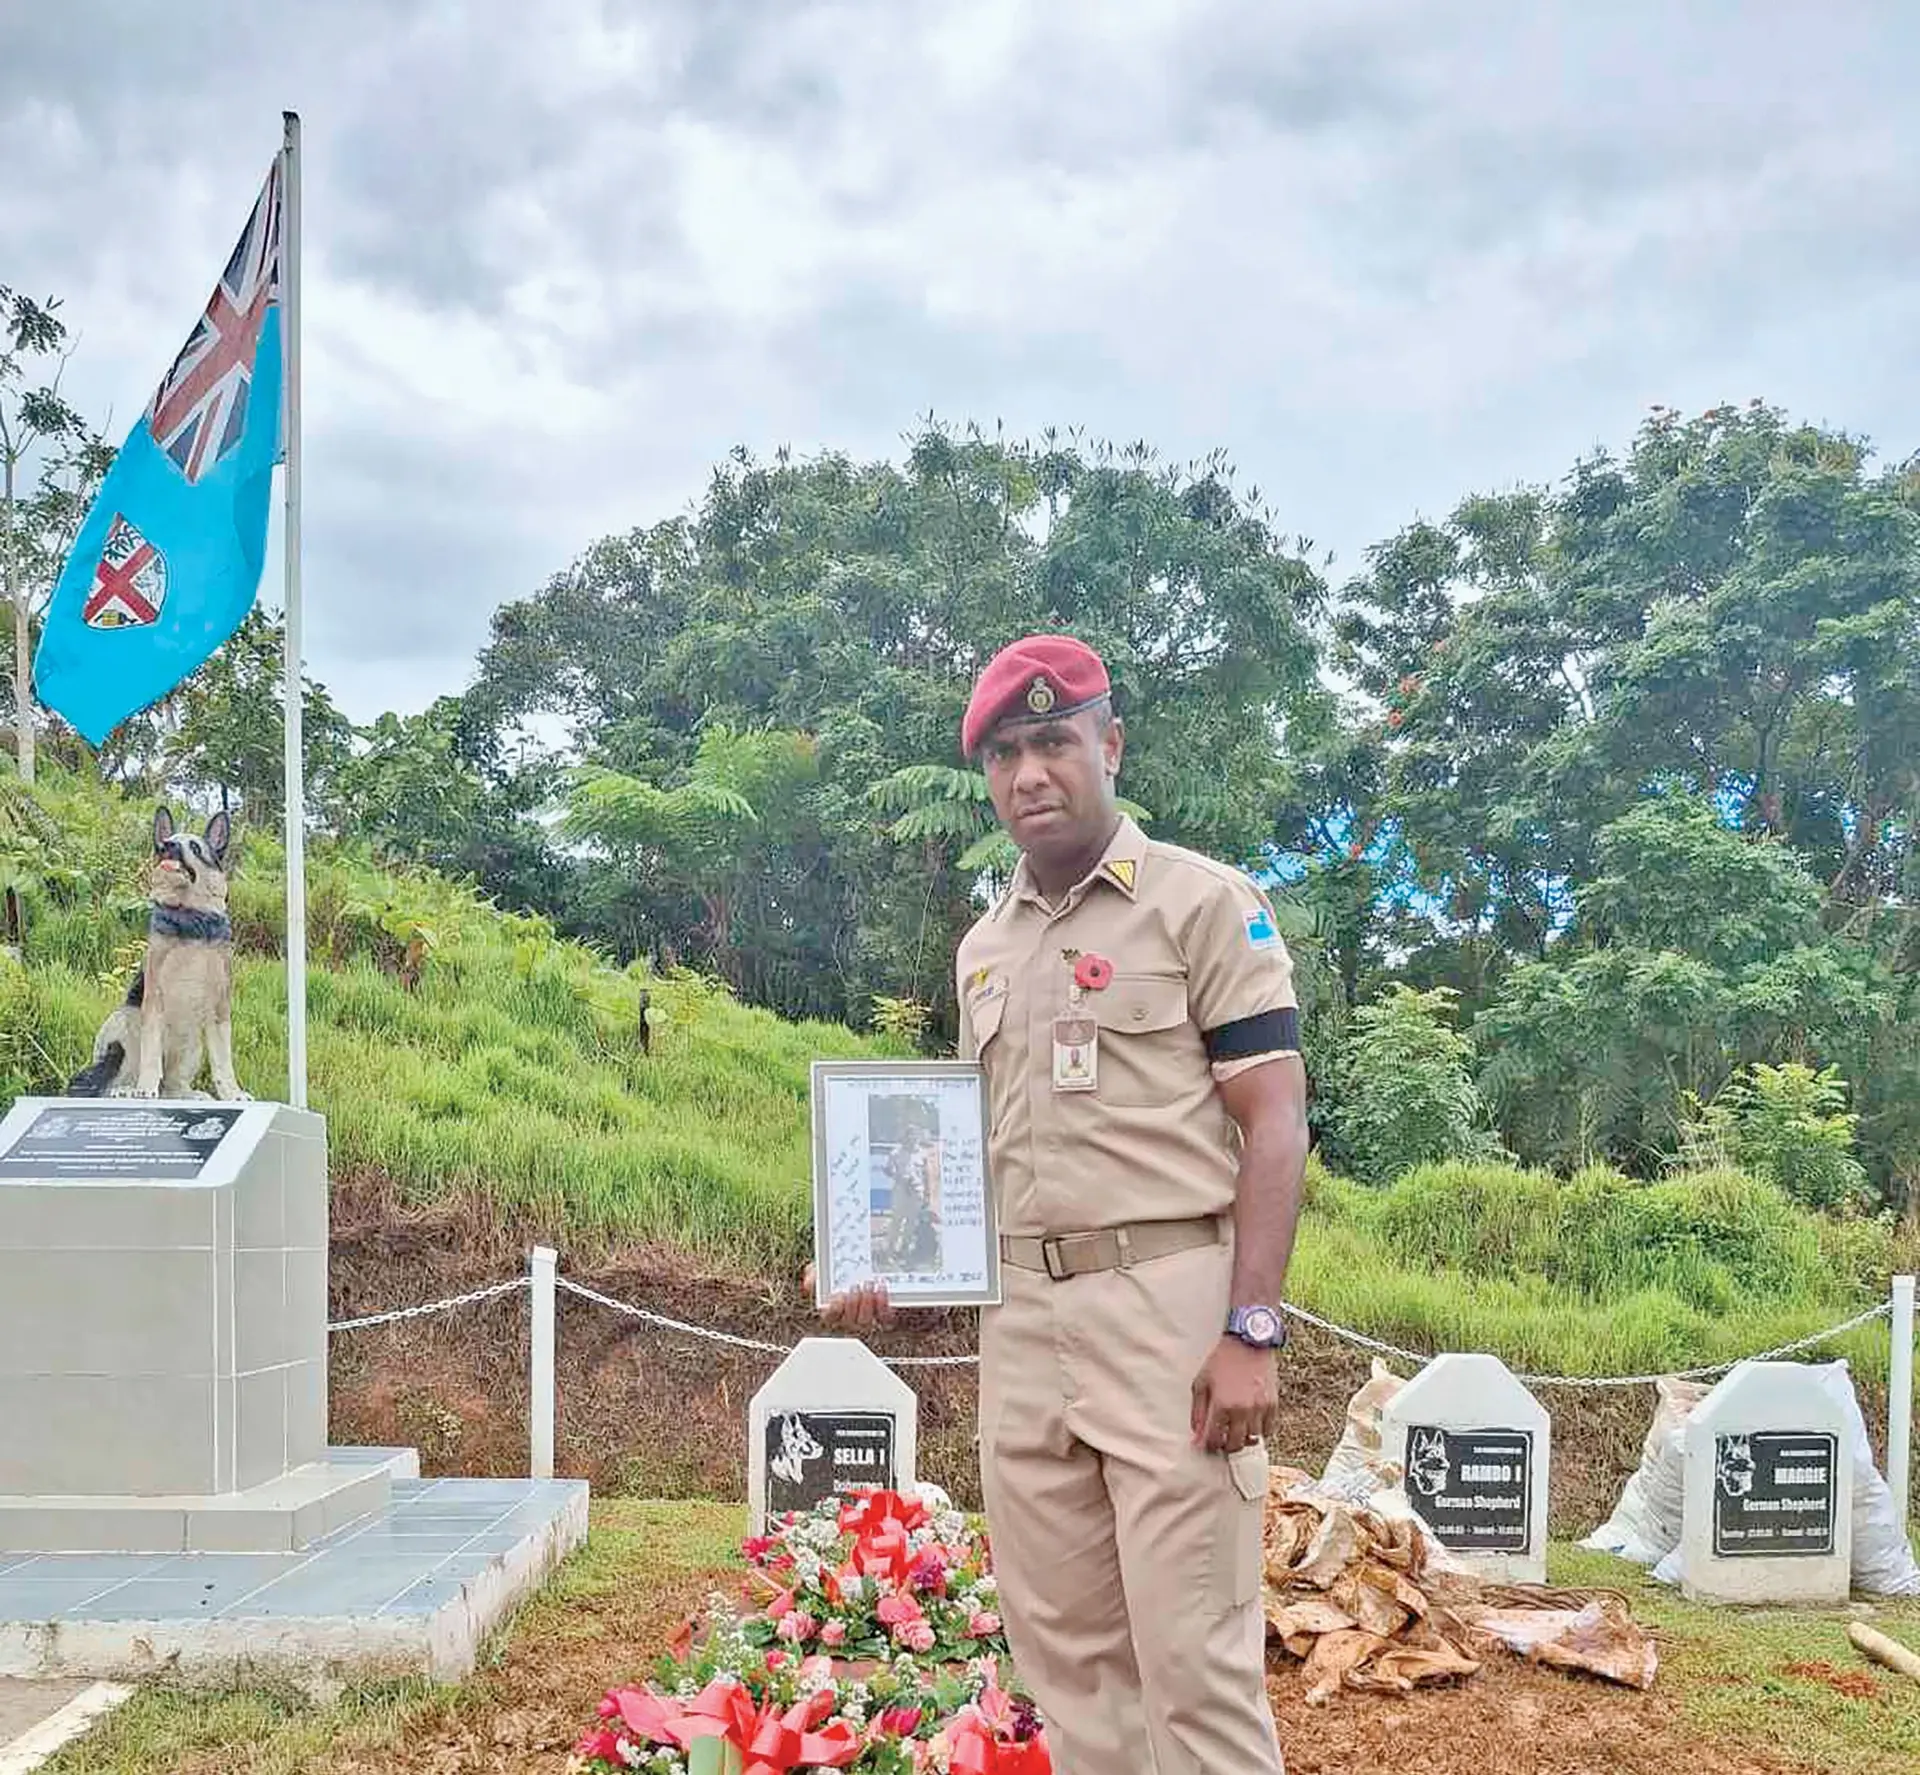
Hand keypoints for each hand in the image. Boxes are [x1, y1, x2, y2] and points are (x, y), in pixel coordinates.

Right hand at [802, 1263, 894, 1331]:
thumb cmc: (845, 1271)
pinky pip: (884, 1318)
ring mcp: (867, 1318)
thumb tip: (808, 1283)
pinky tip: (881, 1287)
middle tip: (857, 1286)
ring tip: (870, 1283)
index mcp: (832, 1309)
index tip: (839, 1295)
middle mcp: (849, 1318)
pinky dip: (883, 1304)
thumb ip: (814, 1274)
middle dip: (853, 1304)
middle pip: (850, 1321)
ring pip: (866, 1321)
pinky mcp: (884, 1315)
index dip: (834, 1309)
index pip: (830, 1316)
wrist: (871, 1264)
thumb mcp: (826, 1268)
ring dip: (868, 1303)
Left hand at [1190, 1337, 1279, 1452]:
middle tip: (1221, 1441)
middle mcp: (1242, 1410)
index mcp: (1221, 1405)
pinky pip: (1268, 1430)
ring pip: (1252, 1439)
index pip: (1214, 1440)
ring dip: (1242, 1439)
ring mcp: (1259, 1408)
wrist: (1249, 1342)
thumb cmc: (1222, 1360)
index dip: (1208, 1446)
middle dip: (1225, 1446)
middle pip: (1235, 1445)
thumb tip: (1196, 1434)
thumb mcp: (1201, 1382)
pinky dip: (1259, 1431)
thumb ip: (1197, 1411)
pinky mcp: (1273, 1404)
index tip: (1205, 1445)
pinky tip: (1251, 1423)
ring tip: (1235, 1431)